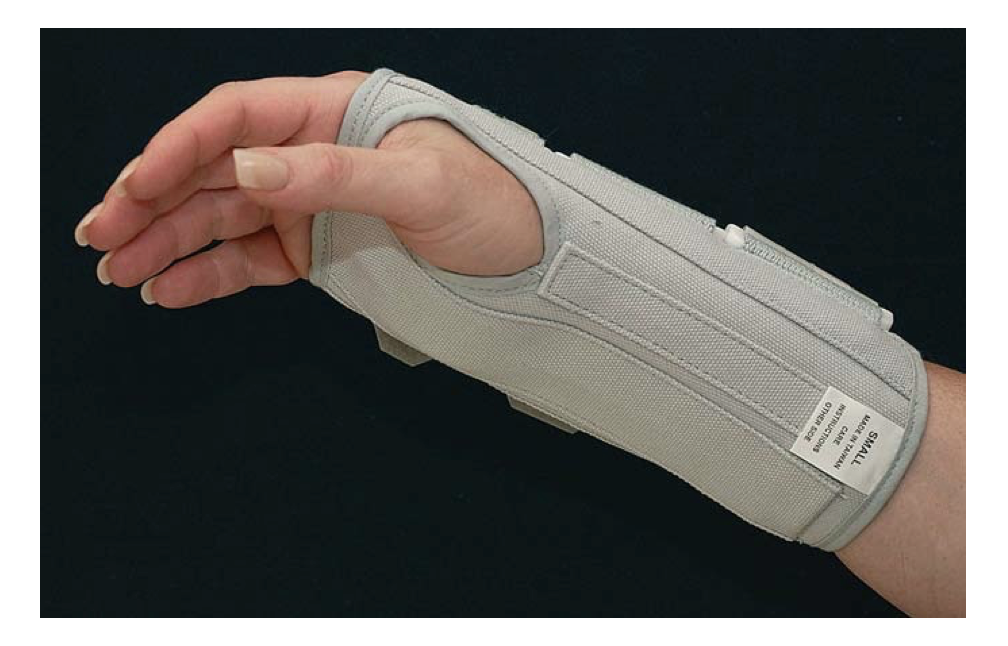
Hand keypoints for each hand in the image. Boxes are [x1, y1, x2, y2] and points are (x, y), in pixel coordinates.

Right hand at [75, 72, 543, 307]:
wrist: (527, 258)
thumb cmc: (491, 202)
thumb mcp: (421, 184)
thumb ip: (335, 174)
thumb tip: (249, 169)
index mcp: (332, 113)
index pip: (236, 118)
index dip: (179, 147)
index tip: (136, 182)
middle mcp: (308, 154)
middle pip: (211, 169)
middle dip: (151, 199)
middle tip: (101, 234)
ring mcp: (306, 204)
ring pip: (219, 218)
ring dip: (165, 242)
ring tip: (118, 271)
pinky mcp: (312, 250)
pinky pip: (247, 259)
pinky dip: (207, 275)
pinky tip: (169, 289)